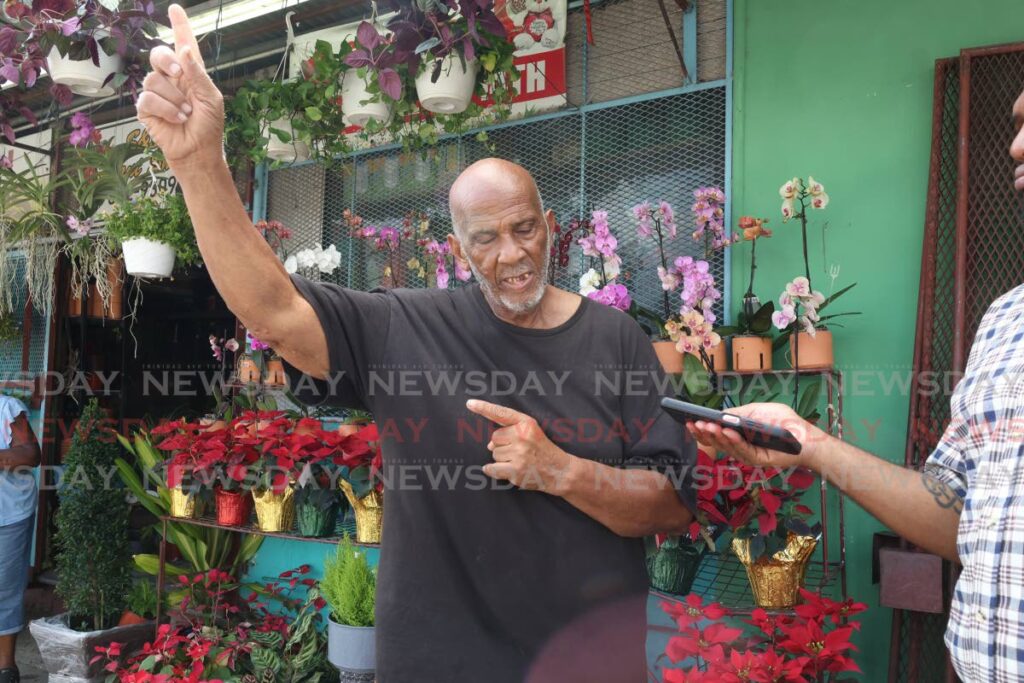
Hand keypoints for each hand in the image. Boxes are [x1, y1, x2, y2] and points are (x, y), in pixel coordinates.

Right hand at [136, 4, 224, 169]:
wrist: (198, 152)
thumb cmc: (209, 126)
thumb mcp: (211, 98)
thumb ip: (198, 74)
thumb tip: (183, 50)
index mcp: (190, 73)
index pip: (183, 44)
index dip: (179, 26)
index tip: (175, 9)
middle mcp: (171, 80)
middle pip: (157, 54)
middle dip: (166, 60)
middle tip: (178, 73)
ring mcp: (157, 93)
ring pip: (153, 79)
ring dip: (174, 98)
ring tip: (186, 113)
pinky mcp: (146, 109)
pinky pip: (148, 98)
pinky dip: (165, 109)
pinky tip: (177, 119)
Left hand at [466, 399, 573, 494]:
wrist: (560, 471)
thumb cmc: (542, 450)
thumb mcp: (532, 432)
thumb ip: (510, 431)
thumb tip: (489, 444)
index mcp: (526, 423)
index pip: (501, 413)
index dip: (484, 408)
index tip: (469, 403)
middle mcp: (522, 436)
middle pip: (494, 438)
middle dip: (502, 445)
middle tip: (520, 451)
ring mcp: (519, 453)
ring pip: (494, 453)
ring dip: (503, 459)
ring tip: (520, 460)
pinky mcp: (515, 470)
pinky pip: (491, 468)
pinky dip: (492, 470)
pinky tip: (505, 471)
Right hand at [686, 402, 825, 470]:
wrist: (804, 435)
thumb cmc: (781, 420)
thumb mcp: (755, 410)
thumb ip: (736, 413)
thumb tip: (718, 415)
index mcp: (736, 435)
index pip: (714, 434)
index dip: (701, 429)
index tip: (688, 420)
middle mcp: (739, 446)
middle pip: (716, 442)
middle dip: (704, 433)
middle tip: (693, 424)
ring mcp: (747, 455)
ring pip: (727, 447)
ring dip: (716, 436)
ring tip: (707, 425)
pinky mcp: (758, 460)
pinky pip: (743, 450)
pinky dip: (733, 440)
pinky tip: (726, 431)